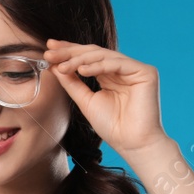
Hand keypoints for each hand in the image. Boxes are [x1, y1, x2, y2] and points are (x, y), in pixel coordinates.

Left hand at [43, 38, 171, 156]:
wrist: (132, 144)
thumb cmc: (112, 126)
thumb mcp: (85, 100)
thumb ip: (72, 82)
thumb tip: (55, 66)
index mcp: (110, 75)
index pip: (87, 58)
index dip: (68, 52)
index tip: (48, 49)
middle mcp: (122, 69)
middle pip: (93, 53)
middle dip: (70, 52)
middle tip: (49, 52)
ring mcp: (134, 69)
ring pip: (103, 55)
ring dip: (79, 59)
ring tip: (62, 66)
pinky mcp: (146, 72)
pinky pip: (117, 63)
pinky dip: (98, 66)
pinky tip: (81, 70)